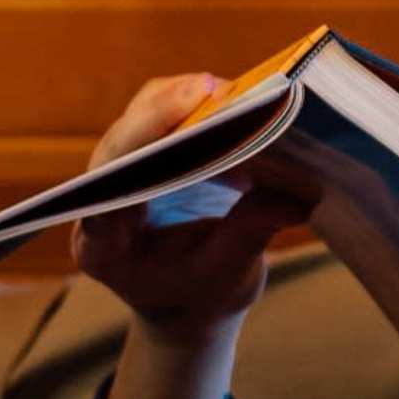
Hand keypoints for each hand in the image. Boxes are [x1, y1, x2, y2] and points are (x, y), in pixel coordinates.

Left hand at [70, 69, 301, 342]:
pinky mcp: (142, 158)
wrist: (186, 308)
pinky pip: (160, 117)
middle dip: (171, 108)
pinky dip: (197, 108)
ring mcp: (116, 177)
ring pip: (140, 117)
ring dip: (187, 100)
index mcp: (104, 245)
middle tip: (223, 90)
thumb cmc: (201, 300)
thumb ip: (252, 231)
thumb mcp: (230, 275)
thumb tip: (299, 194)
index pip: (112, 179)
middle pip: (123, 139)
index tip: (186, 105)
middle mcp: (99, 204)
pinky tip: (236, 108)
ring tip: (238, 95)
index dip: (145, 135)